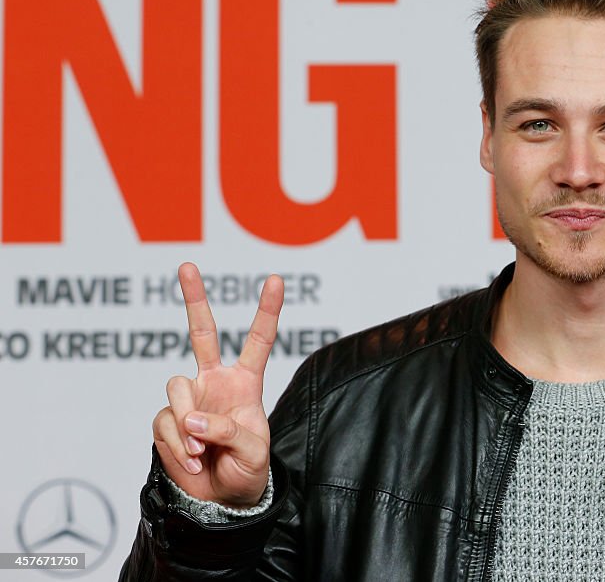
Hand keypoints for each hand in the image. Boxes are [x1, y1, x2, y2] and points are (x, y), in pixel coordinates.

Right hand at [152, 263, 282, 507]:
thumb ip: (228, 430)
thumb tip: (191, 419)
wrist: (221, 502)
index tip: (275, 279)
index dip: (267, 311)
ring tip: (201, 452)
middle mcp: (214, 382)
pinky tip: (191, 462)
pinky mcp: (167, 420)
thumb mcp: (253, 451)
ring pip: (176, 387)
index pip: (258, 341)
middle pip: (202, 332)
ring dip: (187, 424)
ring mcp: (188, 399)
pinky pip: (165, 422)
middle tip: (187, 265)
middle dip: (194, 298)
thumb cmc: (246, 470)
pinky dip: (176, 446)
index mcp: (246, 382)